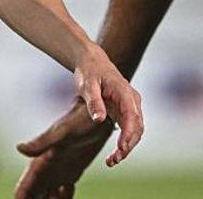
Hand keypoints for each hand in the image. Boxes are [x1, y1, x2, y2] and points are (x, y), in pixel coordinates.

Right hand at [15, 102, 112, 198]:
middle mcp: (49, 169)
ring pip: (49, 193)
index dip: (21, 196)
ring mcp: (61, 170)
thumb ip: (41, 142)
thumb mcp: (60, 132)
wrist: (98, 114)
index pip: (27, 186)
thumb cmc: (79, 121)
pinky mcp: (73, 170)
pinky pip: (64, 191)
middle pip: (36, 192)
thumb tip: (19, 149)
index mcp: (43, 162)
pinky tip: (63, 196)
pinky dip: (62, 197)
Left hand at [67, 45, 142, 165]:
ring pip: (135, 131)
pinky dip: (124, 142)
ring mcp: (131, 106)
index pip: (131, 116)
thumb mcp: (87, 85)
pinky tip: (115, 154)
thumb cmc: (89, 72)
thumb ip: (93, 101)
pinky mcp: (125, 111)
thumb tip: (100, 120)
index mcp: (125, 93)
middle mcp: (132, 101)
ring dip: (127, 147)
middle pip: (136, 127)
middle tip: (114, 160)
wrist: (92, 62)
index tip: (121, 148)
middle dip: (127, 145)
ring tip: (112, 161)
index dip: (128, 134)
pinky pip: (129, 129)